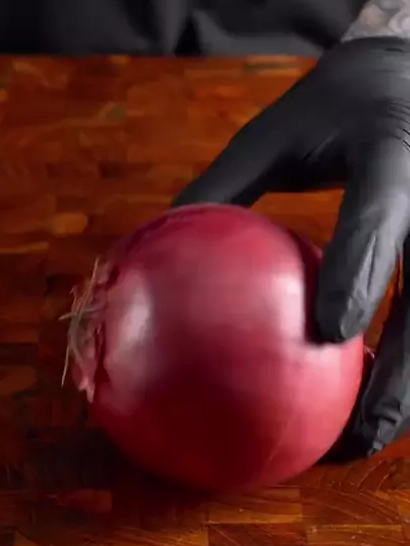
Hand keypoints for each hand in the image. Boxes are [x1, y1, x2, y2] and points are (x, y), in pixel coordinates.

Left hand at [172, 36, 409, 455]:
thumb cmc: (336, 106)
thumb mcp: (277, 133)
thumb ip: (224, 187)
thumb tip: (160, 243)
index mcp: (394, 152)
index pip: (382, 217)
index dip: (362, 270)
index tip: (330, 332)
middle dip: (405, 373)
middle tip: (360, 434)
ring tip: (366, 439)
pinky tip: (375, 398)